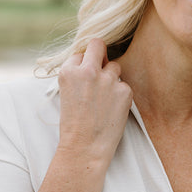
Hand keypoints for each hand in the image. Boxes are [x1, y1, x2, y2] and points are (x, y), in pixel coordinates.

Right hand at [57, 39, 132, 163]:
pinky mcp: (124, 90)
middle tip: (100, 66)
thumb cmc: (73, 124)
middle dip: (100, 52)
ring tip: (103, 100)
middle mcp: (88, 71)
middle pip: (98, 44)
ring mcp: (108, 80)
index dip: (84, 64)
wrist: (85, 147)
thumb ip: (78, 74)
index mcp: (69, 71)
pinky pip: (124, 85)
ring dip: (111, 78)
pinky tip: (112, 109)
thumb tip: (93, 59)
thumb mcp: (66, 93)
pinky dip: (120, 95)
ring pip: (115, 66)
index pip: (80, 53)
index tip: (84, 76)